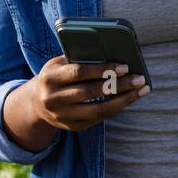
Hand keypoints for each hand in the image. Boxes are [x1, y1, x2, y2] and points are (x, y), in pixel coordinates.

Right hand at [26, 56, 148, 131]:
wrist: (37, 103)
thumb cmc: (56, 76)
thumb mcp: (59, 64)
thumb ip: (79, 57)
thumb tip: (111, 51)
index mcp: (50, 77)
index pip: (80, 73)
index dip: (103, 70)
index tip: (125, 66)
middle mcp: (54, 98)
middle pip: (91, 92)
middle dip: (119, 85)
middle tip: (139, 79)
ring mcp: (62, 116)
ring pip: (98, 110)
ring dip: (123, 100)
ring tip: (141, 90)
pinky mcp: (72, 127)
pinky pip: (98, 118)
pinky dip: (116, 108)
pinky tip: (129, 99)